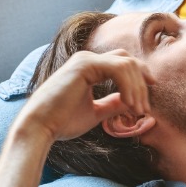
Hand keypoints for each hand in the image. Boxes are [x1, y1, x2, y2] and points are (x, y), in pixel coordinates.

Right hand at [18, 49, 154, 141]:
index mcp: (89, 67)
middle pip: (127, 60)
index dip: (139, 78)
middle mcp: (87, 58)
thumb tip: (133, 102)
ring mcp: (85, 59)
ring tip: (139, 110)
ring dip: (137, 88)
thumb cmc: (63, 122)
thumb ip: (114, 104)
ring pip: (126, 63)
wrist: (40, 127)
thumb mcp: (95, 112)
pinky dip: (129, 86)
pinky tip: (129, 104)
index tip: (146, 101)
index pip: (122, 64)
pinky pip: (118, 68)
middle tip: (145, 109)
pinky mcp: (85, 65)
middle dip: (142, 82)